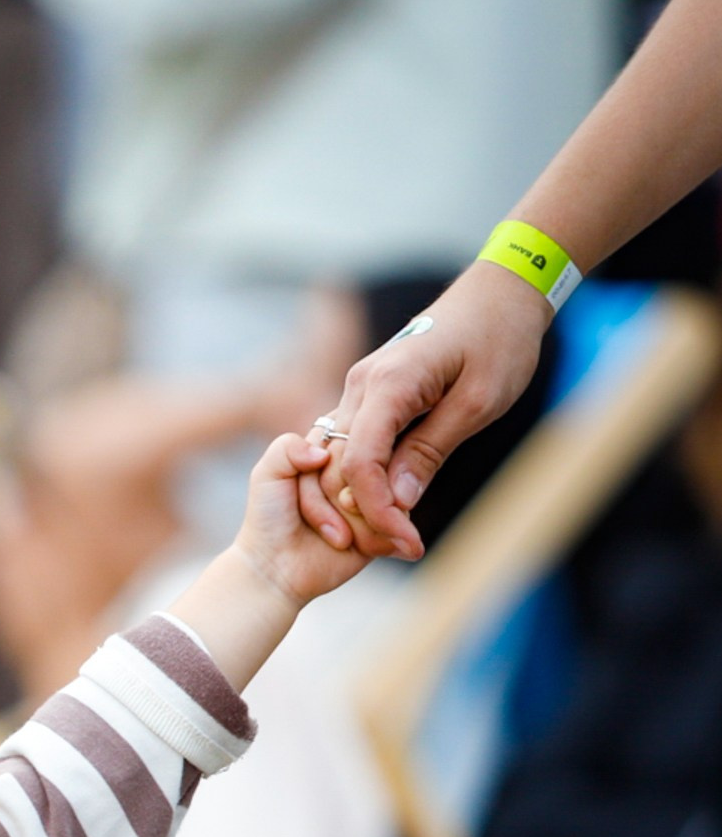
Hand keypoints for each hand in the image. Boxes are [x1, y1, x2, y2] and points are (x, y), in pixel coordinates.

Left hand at [164, 434, 402, 693]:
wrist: (270, 574)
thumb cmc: (262, 522)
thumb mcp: (265, 475)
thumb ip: (284, 449)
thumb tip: (319, 446)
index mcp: (331, 459)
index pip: (356, 448)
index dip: (338, 470)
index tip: (313, 490)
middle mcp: (355, 484)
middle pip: (377, 476)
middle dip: (351, 502)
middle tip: (324, 527)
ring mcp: (370, 513)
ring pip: (391, 504)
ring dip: (370, 523)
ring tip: (339, 543)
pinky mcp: (379, 542)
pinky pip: (399, 533)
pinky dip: (397, 540)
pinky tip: (396, 549)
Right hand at [307, 261, 551, 547]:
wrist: (500, 292)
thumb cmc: (499, 340)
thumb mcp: (478, 403)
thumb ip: (431, 451)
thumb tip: (398, 501)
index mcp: (387, 385)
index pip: (359, 462)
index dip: (376, 509)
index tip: (404, 540)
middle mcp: (359, 385)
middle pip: (338, 464)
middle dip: (364, 512)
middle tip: (405, 544)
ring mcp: (357, 388)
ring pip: (335, 457)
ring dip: (358, 496)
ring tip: (397, 526)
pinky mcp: (366, 394)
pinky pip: (351, 443)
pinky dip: (364, 476)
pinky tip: (393, 495)